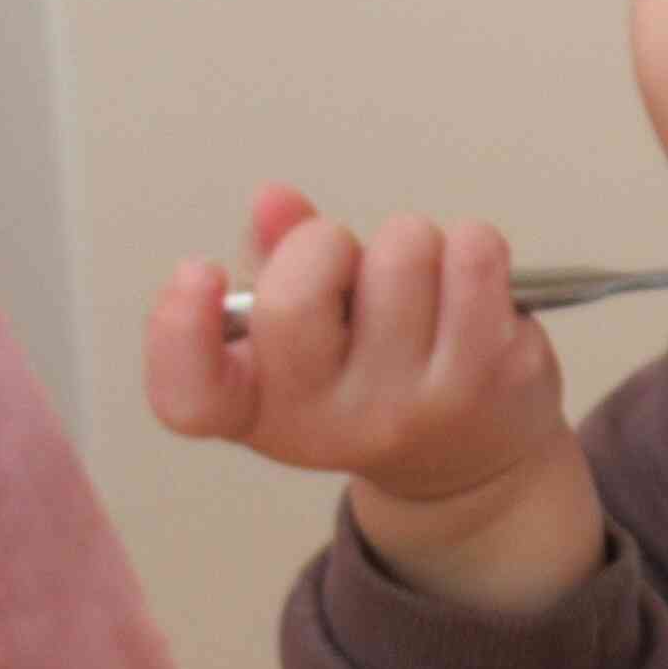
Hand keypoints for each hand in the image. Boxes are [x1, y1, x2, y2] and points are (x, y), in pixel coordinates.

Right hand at [146, 186, 604, 611]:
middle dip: (320, 246)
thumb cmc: (372, 381)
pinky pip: (473, 253)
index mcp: (262, 410)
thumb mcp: (305, 339)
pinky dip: (470, 244)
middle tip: (346, 264)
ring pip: (399, 254)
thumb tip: (275, 201)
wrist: (472, 466)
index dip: (177, 329)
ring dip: (408, 243)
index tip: (200, 272)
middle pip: (293, 302)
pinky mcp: (491, 375)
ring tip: (417, 283)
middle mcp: (333, 422)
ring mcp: (414, 404)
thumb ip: (275, 263)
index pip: (189, 397)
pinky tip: (466, 282)